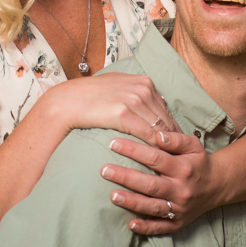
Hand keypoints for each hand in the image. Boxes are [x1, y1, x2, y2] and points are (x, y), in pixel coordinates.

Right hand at [38, 73, 177, 145]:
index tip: (175, 146)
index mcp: (144, 82)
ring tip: (169, 163)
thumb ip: (137, 93)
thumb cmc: (91, 98)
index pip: (165, 110)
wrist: (68, 102)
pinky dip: (152, 147)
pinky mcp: (123, 113)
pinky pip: (145, 134)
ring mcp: (134, 99)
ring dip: (165, 147)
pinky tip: (153, 159)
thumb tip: (155, 102)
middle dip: (172, 141)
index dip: (171, 129)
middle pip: (166, 120)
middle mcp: (143, 88)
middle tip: (177, 159)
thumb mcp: (119, 88)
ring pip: (159, 128)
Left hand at [99, 130, 217, 234]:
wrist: (217, 186)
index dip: (133, 150)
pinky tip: (130, 224)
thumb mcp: (193, 145)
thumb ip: (176, 139)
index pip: (154, 158)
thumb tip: (157, 135)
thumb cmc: (198, 162)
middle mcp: (180, 189)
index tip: (113, 143)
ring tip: (112, 196)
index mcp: (183, 168)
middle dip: (126, 177)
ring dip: (132, 202)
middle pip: (150, 184)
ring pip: (153, 206)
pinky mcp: (178, 222)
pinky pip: (161, 227)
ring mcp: (179, 208)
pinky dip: (146, 227)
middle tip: (104, 170)